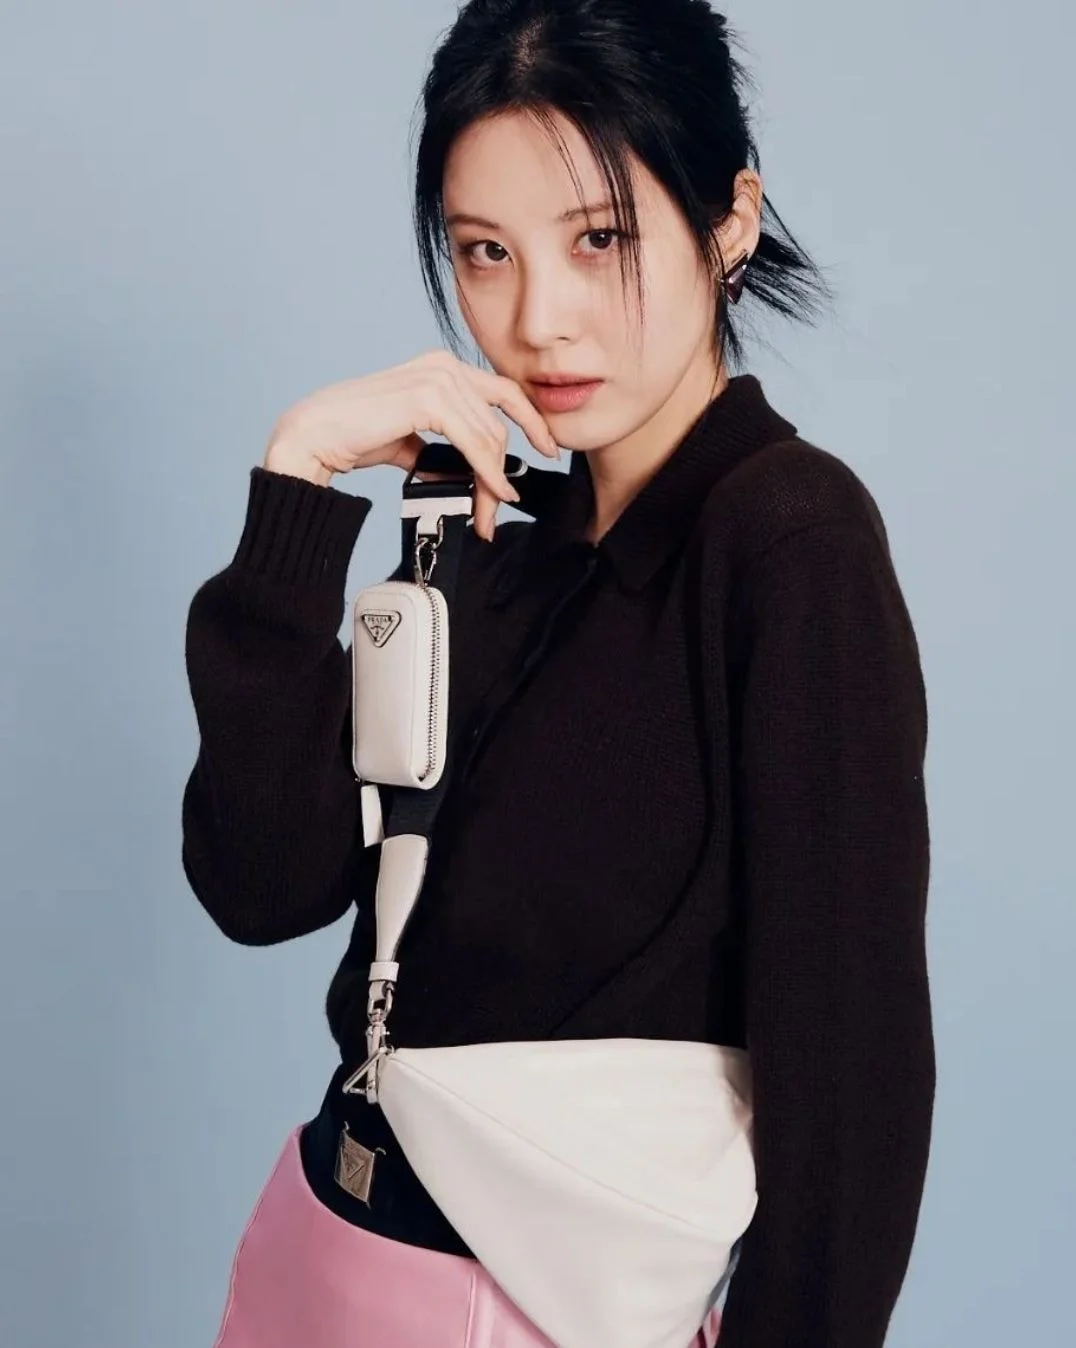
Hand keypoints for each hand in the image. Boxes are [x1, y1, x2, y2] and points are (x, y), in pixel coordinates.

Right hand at [264, 349, 560, 539]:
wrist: (315, 437)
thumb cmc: (353, 436)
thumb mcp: (408, 441)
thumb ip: (439, 449)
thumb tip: (465, 474)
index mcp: (441, 367)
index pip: (502, 393)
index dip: (530, 422)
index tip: (548, 450)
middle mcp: (443, 365)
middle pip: (499, 422)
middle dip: (504, 469)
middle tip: (500, 508)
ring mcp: (437, 377)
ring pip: (490, 436)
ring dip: (493, 481)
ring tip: (487, 514)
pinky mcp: (428, 398)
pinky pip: (475, 442)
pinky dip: (488, 471)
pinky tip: (493, 492)